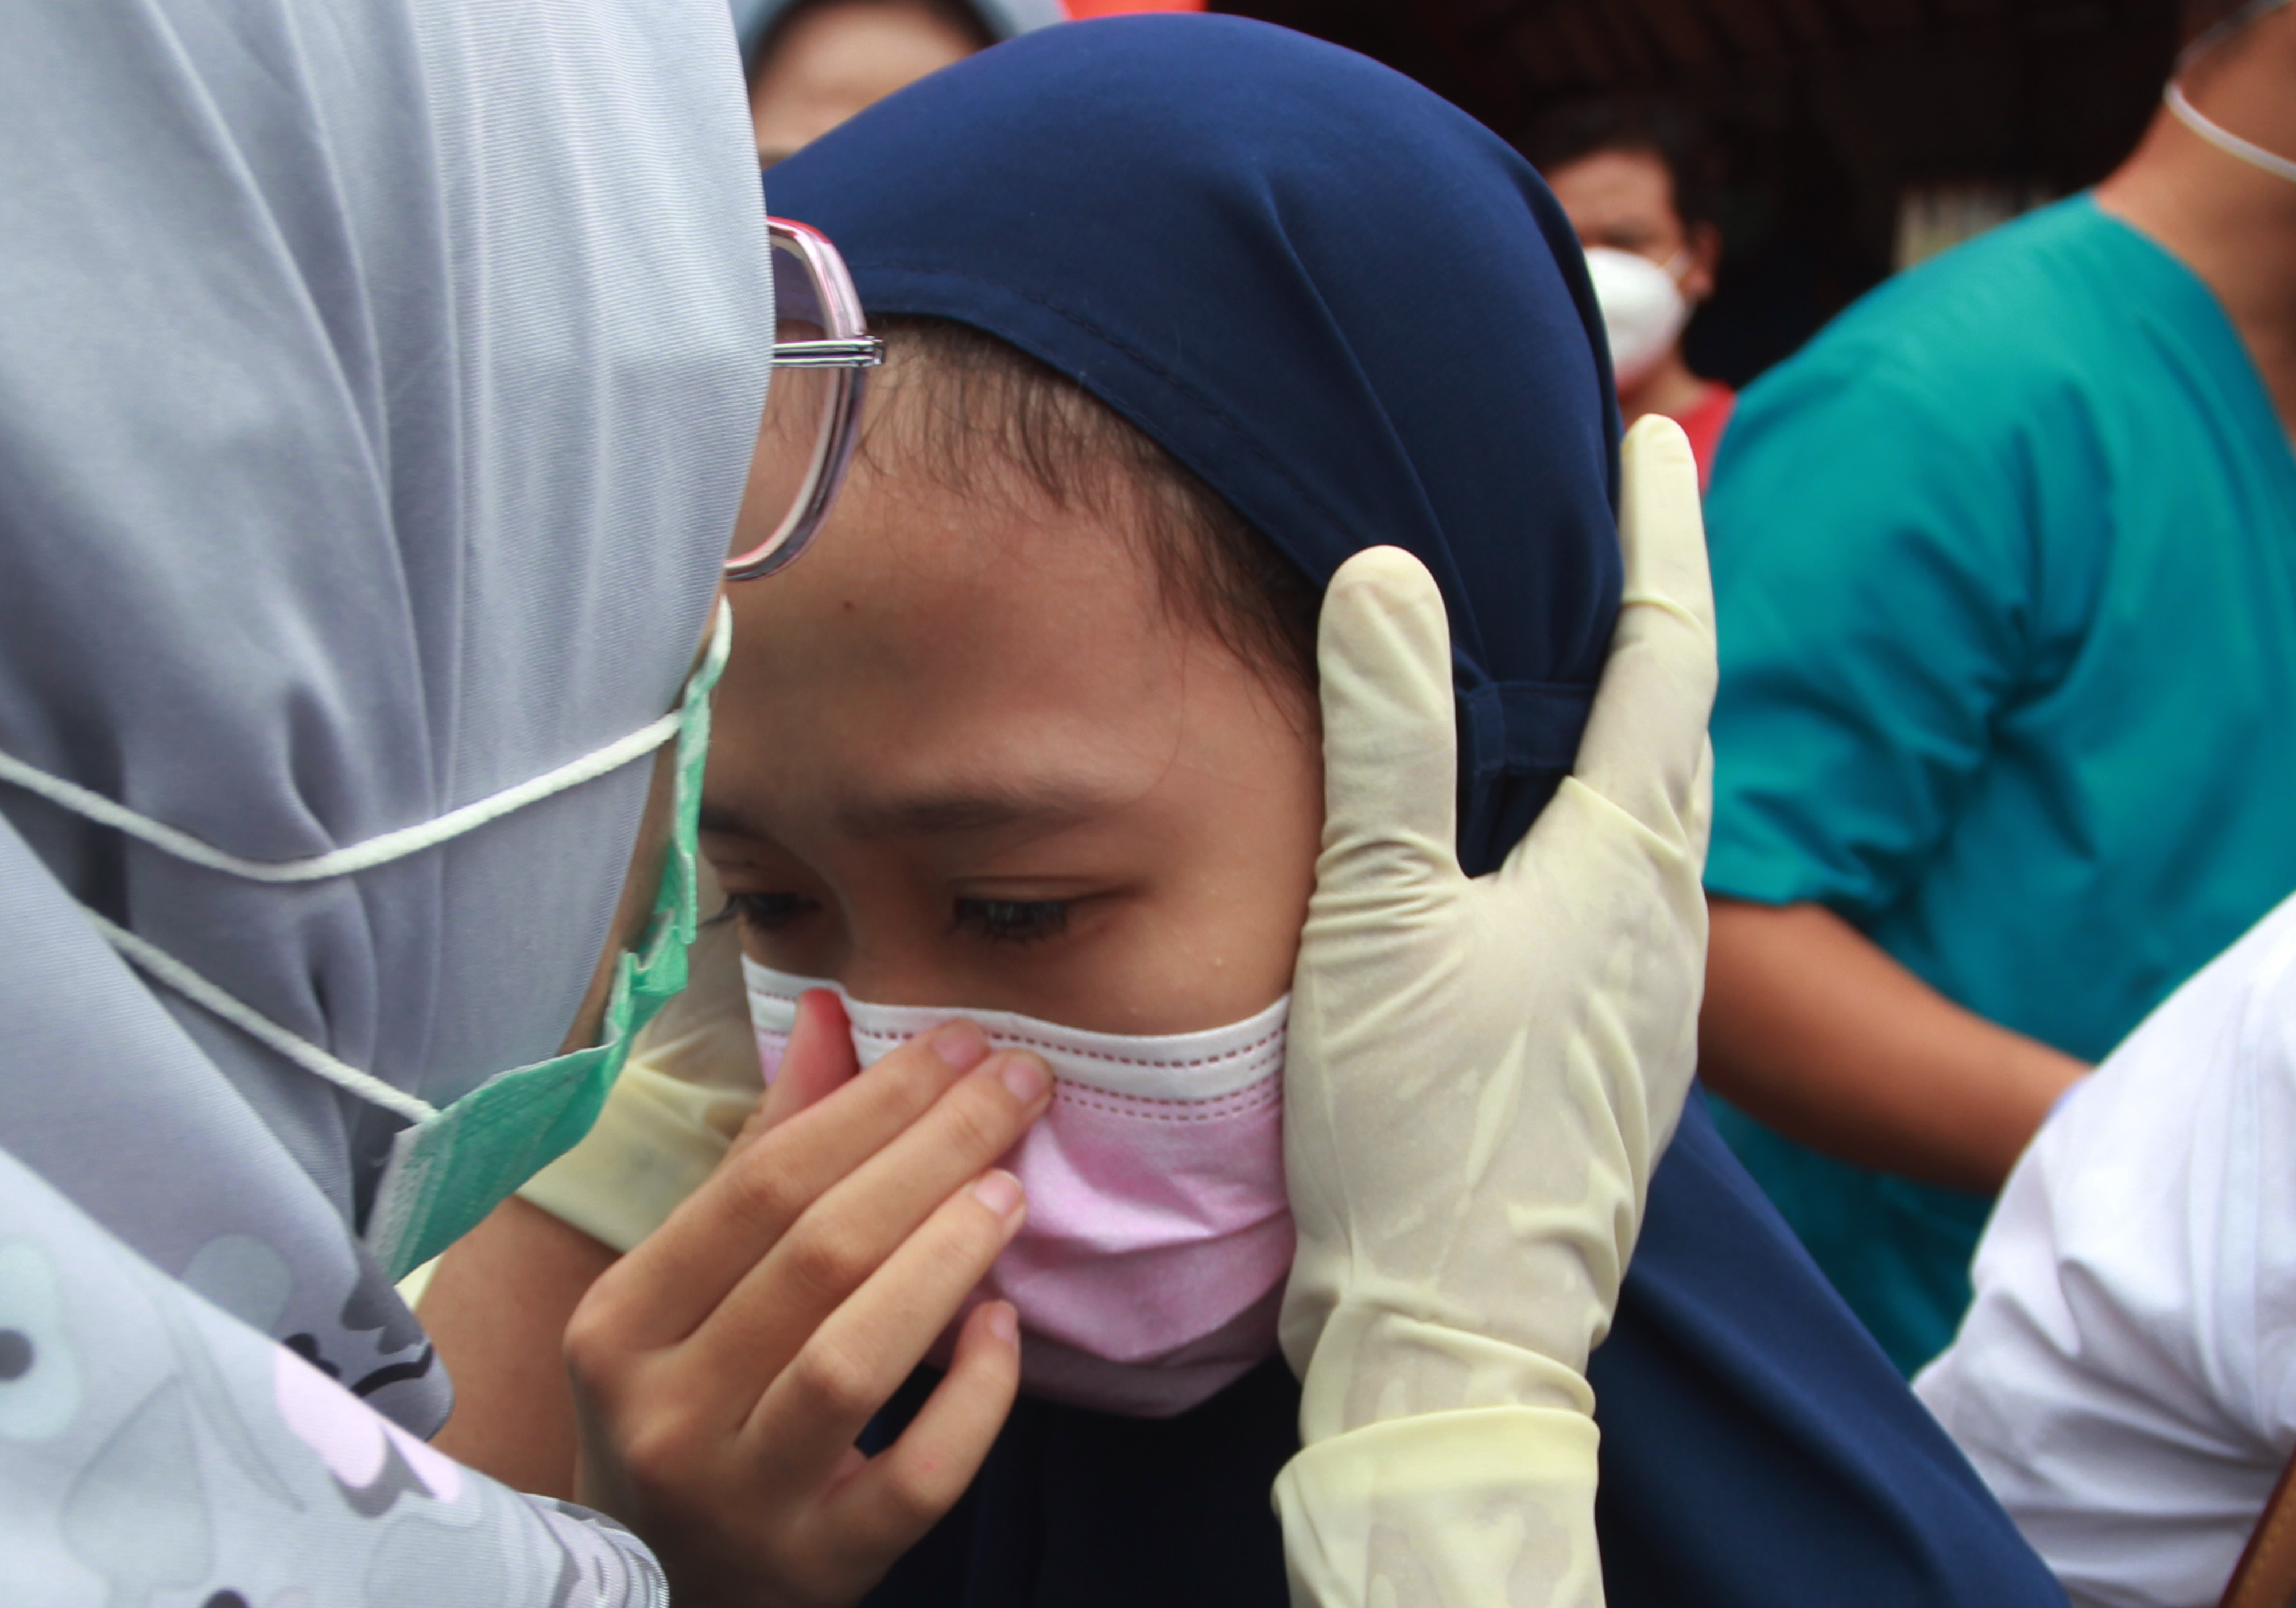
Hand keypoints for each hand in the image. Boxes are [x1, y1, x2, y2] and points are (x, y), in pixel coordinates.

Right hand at [565, 991, 1052, 1607]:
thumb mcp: (693, 1286)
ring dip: (945, 1258)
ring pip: (852, 1359)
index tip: (957, 1043)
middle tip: (1017, 1084)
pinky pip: (915, 1477)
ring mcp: (740, 1498)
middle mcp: (664, 1411)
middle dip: (931, 1152)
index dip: (869, 1104)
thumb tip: (829, 1012)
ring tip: (1011, 1190)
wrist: (666, 1585)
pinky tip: (1004, 1329)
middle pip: (816, 1254)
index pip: (759, 1186)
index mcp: (620, 1323)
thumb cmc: (691, 1402)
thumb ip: (766, 1151)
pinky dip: (971, 1398)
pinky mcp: (820, 1565)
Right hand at [1273, 416, 1715, 1602]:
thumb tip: (1392, 569)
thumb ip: (1388, 739)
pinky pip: (1624, 888)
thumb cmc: (1415, 1129)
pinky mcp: (1608, 1051)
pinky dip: (1593, 813)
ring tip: (1581, 656)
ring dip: (1629, 717)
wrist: (1456, 1330)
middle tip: (1624, 521)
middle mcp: (1666, 920)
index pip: (1667, 653)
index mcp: (1628, 864)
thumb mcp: (1379, 917)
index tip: (1654, 436)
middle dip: (1658, 612)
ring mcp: (1647, 995)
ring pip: (1655, 814)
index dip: (1661, 535)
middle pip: (1681, 727)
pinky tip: (1540, 833)